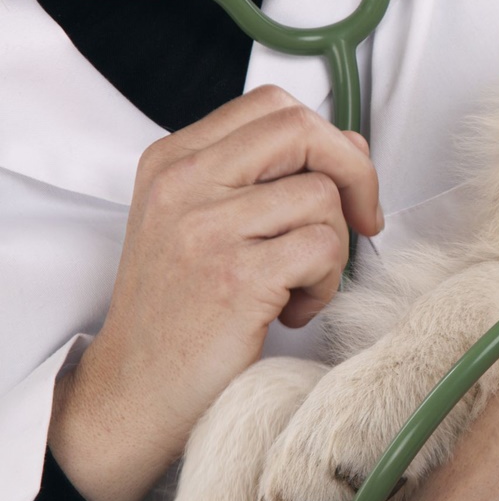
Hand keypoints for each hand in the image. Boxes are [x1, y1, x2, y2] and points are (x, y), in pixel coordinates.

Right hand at [48, 86, 382, 500]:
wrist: (133, 394)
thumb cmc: (181, 313)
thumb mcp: (203, 225)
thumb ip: (263, 178)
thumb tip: (350, 144)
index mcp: (174, 160)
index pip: (273, 105)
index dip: (328, 139)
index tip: (344, 186)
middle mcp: (184, 183)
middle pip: (303, 130)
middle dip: (356, 174)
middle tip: (362, 223)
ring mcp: (205, 227)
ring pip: (323, 197)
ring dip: (335, 250)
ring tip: (299, 287)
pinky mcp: (234, 276)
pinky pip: (323, 249)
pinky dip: (326, 285)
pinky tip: (292, 311)